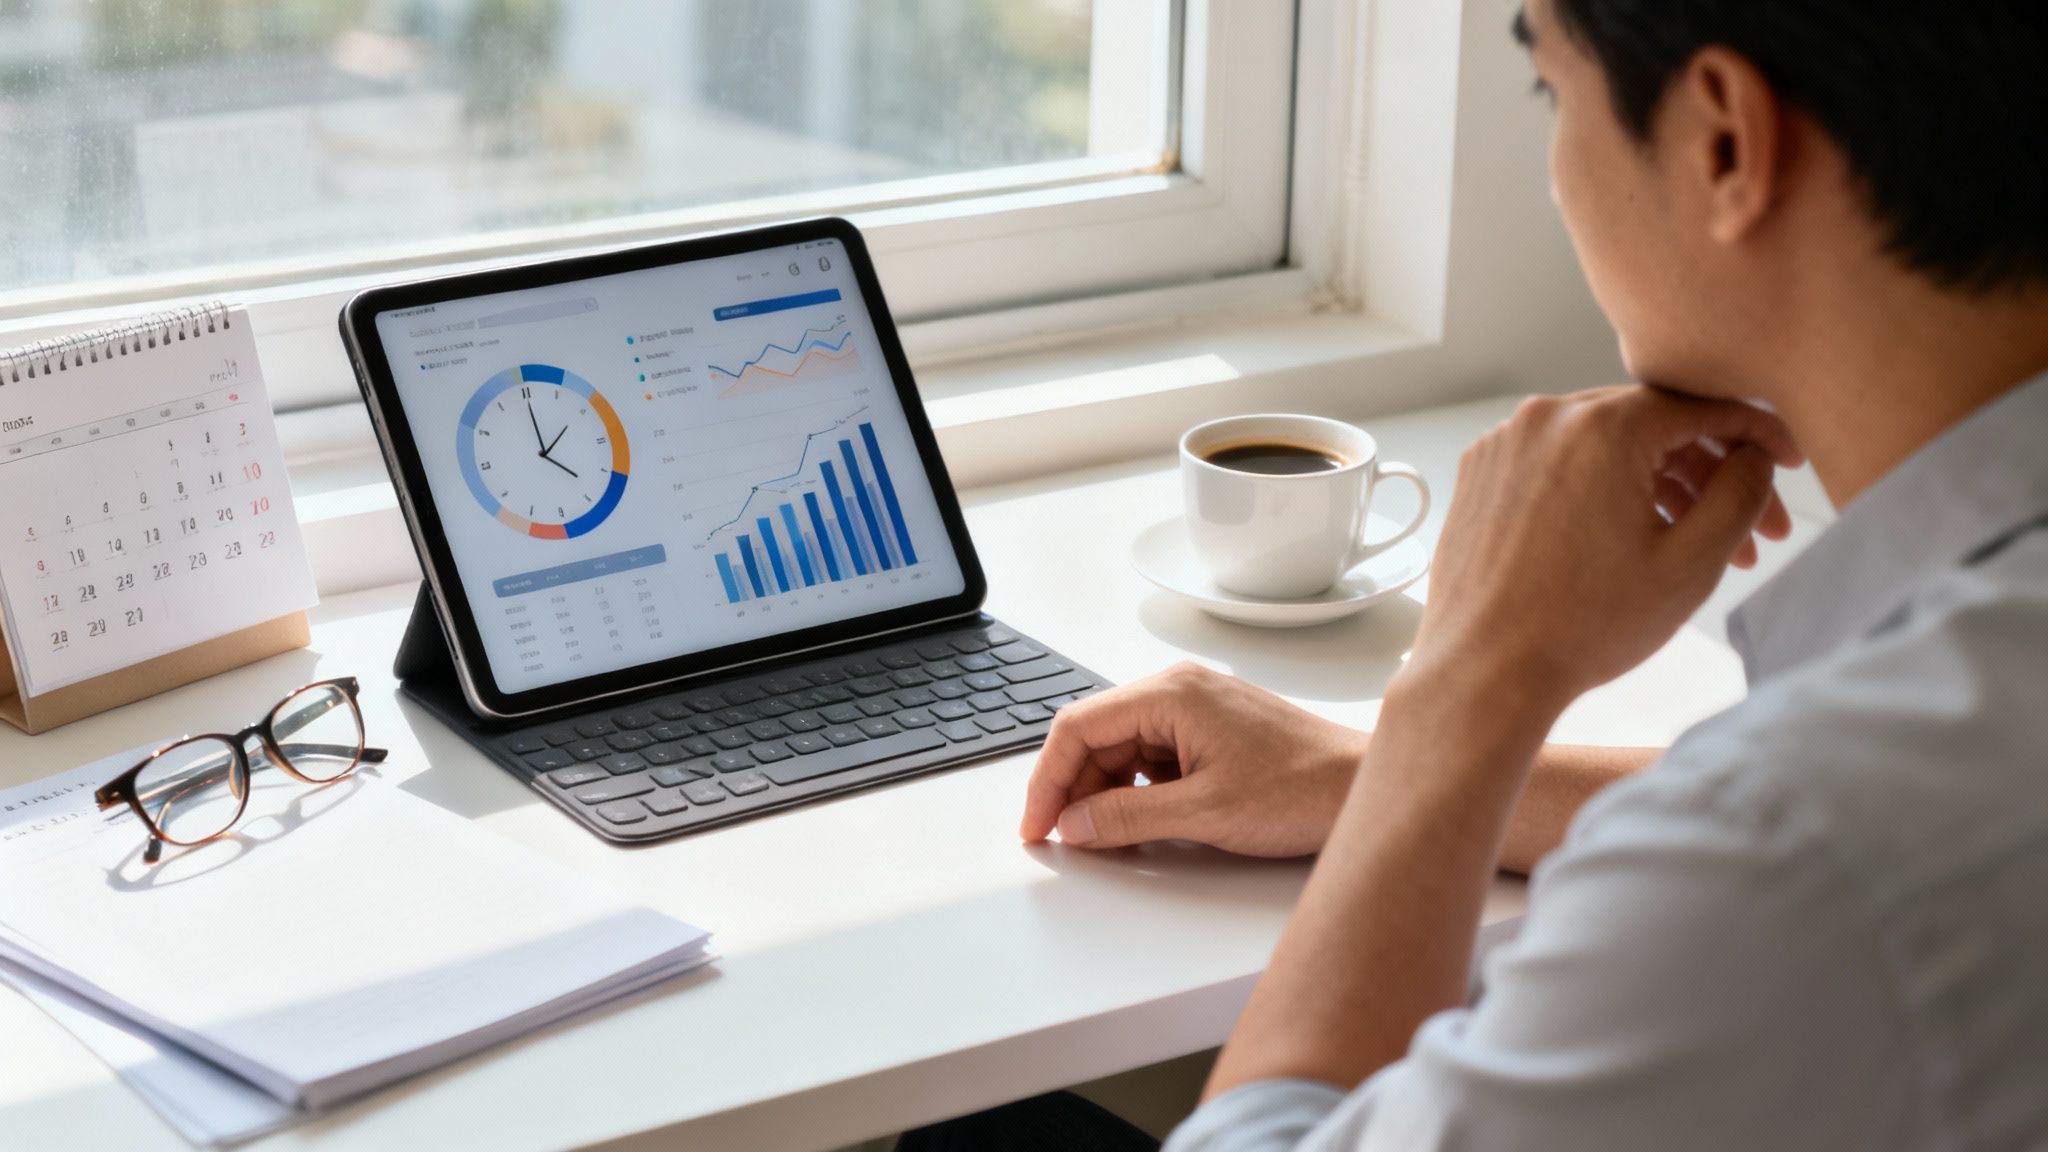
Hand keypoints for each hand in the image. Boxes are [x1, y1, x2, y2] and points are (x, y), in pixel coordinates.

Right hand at [1020, 663, 1369, 855]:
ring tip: (1104, 838)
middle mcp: (1178, 691)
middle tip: (1064, 839)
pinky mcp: (1209, 731)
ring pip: (1121, 749)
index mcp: (1171, 694)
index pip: (1078, 726)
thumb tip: (1073, 824)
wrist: (1361, 788)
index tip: (1038, 824)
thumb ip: (1128, 817)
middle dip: (1073, 788)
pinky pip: (1152, 757)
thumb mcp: (1204, 813)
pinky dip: (1136, 790)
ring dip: (1105, 792)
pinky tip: (1140, 823)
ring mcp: (1195, 709)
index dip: (1048, 779)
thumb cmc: (1301, 788)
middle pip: (1096, 736)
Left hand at [1409, 386, 1801, 706]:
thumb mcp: (1691, 561)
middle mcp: (1545, 418)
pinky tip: (1636, 538)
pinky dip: (1605, 490)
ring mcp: (1505, 444)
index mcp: (1600, 426)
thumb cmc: (1583, 625)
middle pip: (1654, 426)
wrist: (1484, 670)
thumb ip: (1740, 492)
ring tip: (1701, 548)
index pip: (1702, 407)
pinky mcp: (1482, 474)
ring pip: (1608, 447)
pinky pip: (1562, 464)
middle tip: (1759, 531)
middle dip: (1713, 474)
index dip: (1758, 434)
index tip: (1791, 462)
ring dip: (1663, 487)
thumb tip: (1756, 454)